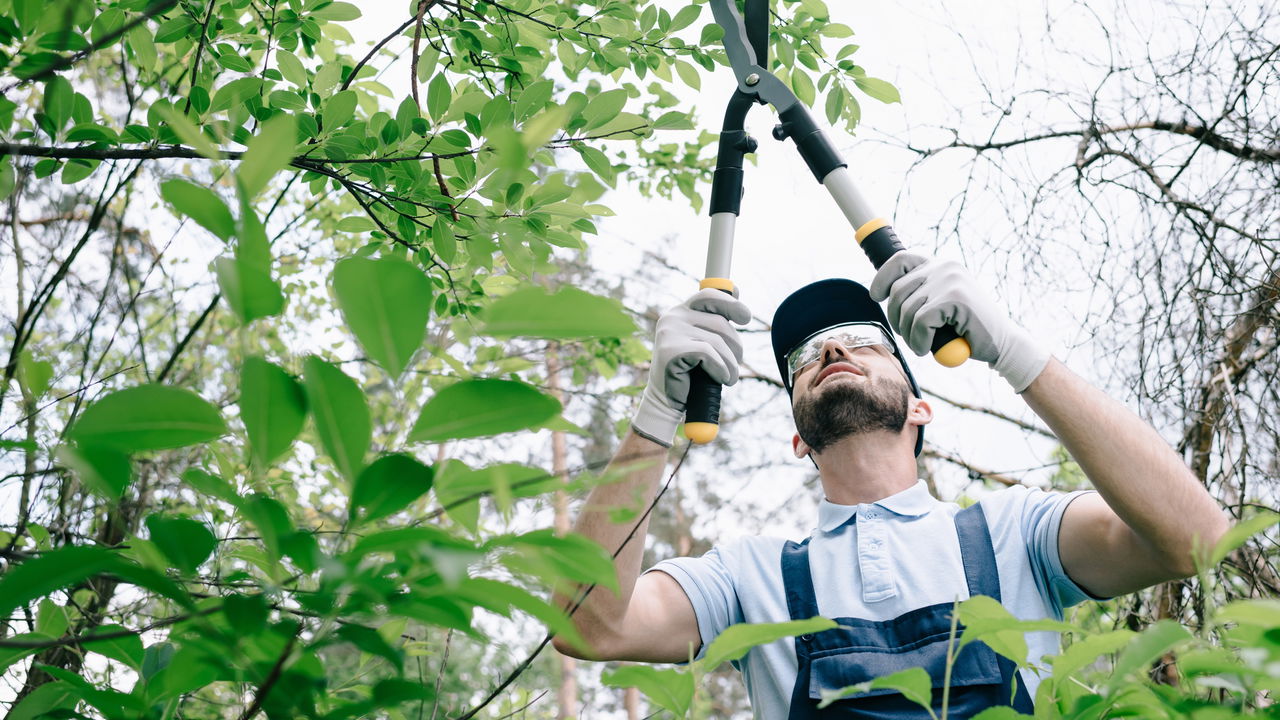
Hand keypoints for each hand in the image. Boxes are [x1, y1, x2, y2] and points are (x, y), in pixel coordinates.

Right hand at [632, 289, 751, 446]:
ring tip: (730, 377)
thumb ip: (715, 319)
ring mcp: (670, 332)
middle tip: (737, 362)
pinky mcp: (671, 349)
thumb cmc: (690, 372)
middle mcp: (672, 317)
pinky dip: (721, 369)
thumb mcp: (704, 341)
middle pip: (720, 322)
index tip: (745, 318)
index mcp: (680, 312)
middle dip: (736, 345)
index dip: (730, 304)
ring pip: (717, 341)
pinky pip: (709, 354)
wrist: (667, 401)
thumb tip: (737, 290)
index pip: (709, 296)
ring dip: (730, 363)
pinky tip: (722, 379)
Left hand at [869, 252, 1049, 391]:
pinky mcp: (955, 298)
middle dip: (896, 319)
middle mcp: (945, 267)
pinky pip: (920, 322)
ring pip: (908, 310)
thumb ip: (921, 293)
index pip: (900, 259)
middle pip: (898, 291)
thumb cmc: (966, 328)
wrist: (1002, 343)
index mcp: (940, 264)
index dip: (883, 278)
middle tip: (910, 336)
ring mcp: (950, 280)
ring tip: (922, 345)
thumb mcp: (940, 304)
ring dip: (909, 335)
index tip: (877, 296)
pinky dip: (919, 340)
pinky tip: (928, 349)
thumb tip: (883, 292)